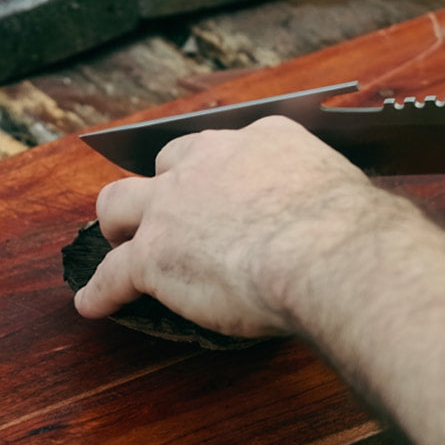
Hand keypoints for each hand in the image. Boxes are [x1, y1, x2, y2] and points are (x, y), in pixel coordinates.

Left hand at [74, 116, 388, 338]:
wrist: (329, 252)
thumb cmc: (351, 231)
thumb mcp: (341, 190)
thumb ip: (322, 198)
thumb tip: (337, 222)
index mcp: (261, 141)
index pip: (227, 148)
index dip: (218, 172)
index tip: (219, 186)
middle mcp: (210, 161)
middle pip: (167, 164)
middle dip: (161, 187)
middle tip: (162, 211)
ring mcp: (174, 206)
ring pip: (121, 204)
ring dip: (117, 225)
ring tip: (113, 244)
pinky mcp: (153, 254)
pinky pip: (113, 273)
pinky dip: (101, 291)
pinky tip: (93, 304)